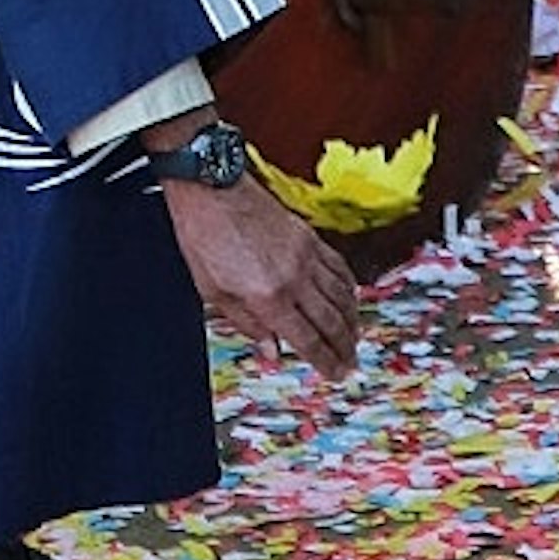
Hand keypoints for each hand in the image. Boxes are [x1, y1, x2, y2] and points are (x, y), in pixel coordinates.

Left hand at [166, 174, 361, 373]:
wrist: (211, 185)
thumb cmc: (203, 233)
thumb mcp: (212, 290)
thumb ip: (247, 324)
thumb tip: (271, 351)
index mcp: (268, 296)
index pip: (307, 340)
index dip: (326, 362)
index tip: (336, 374)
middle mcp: (293, 278)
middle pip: (331, 323)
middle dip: (345, 349)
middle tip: (351, 364)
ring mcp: (305, 255)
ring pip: (342, 297)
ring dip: (353, 322)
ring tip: (356, 338)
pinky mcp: (308, 236)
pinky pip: (339, 267)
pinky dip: (349, 287)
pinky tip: (350, 297)